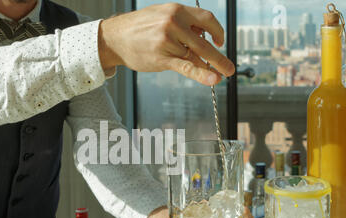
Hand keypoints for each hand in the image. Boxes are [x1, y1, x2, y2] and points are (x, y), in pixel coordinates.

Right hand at [98, 3, 234, 85]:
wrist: (115, 37)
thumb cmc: (139, 28)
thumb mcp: (162, 15)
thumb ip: (183, 25)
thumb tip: (204, 39)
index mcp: (176, 10)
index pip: (207, 20)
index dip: (217, 32)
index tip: (219, 41)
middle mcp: (173, 24)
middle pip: (205, 43)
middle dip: (219, 57)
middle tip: (230, 68)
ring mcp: (168, 42)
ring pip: (194, 57)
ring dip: (205, 67)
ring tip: (216, 75)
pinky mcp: (162, 58)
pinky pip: (186, 67)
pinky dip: (201, 74)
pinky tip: (212, 79)